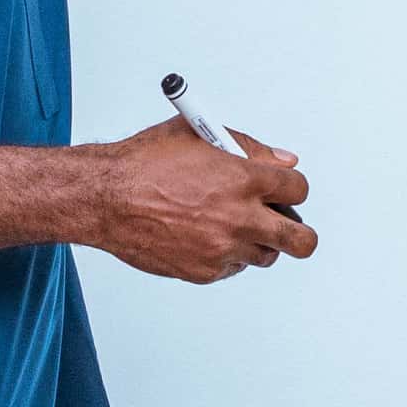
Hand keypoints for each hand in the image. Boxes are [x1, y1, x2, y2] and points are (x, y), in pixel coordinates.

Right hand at [85, 119, 314, 283]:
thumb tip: (282, 161)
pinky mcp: (205, 271)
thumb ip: (249, 148)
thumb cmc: (145, 163)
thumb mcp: (200, 136)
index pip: (297, 190)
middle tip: (286, 225)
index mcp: (244, 179)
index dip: (291, 188)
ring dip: (257, 242)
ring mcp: (223, 248)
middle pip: (301, 239)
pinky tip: (204, 235)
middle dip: (299, 232)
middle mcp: (239, 217)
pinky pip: (232, 267)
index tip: (283, 189)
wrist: (106, 198)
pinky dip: (226, 254)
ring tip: (233, 225)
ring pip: (266, 256)